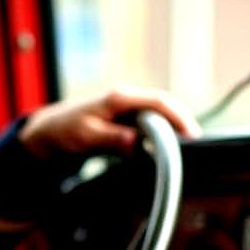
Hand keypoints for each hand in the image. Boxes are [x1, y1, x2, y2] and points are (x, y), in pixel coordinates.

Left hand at [18, 86, 199, 160]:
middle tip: (196, 147)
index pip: (158, 102)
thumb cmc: (67, 130)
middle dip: (182, 124)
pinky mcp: (128, 118)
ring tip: (187, 151)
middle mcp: (127, 99)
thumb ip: (113, 138)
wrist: (53, 128)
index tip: (192, 135)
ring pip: (159, 115)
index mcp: (119, 98)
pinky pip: (150, 123)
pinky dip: (162, 134)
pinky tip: (169, 149)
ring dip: (174, 130)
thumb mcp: (87, 136)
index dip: (178, 117)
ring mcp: (129, 108)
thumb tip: (137, 143)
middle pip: (164, 107)